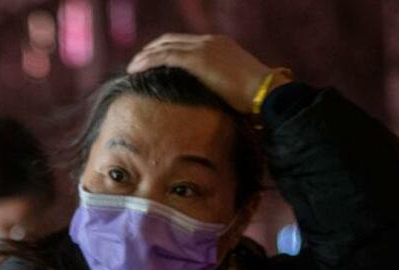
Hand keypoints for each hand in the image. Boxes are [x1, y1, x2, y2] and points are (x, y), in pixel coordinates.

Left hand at [126, 34, 289, 113]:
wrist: (266, 93)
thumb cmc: (255, 98)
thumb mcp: (234, 86)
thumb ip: (218, 84)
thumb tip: (208, 99)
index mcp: (219, 45)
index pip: (185, 42)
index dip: (165, 49)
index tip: (152, 60)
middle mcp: (210, 41)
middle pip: (171, 40)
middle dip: (151, 50)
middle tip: (137, 63)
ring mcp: (204, 48)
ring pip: (165, 46)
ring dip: (145, 56)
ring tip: (132, 68)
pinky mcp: (198, 59)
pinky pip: (165, 56)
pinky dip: (148, 62)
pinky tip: (135, 70)